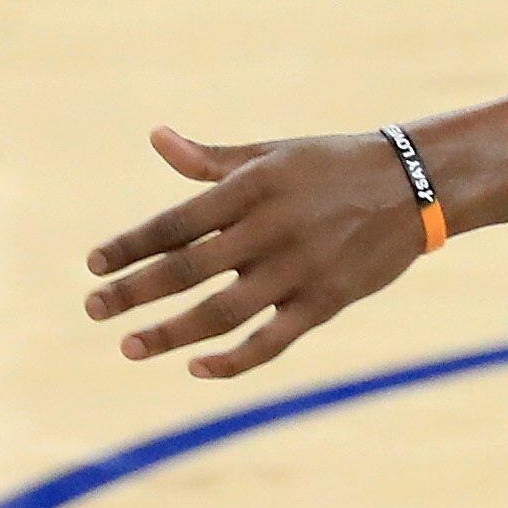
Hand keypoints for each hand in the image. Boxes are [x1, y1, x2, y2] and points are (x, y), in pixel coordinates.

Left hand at [83, 126, 431, 378]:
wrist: (415, 185)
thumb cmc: (330, 165)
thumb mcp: (271, 154)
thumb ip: (210, 161)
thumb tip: (156, 138)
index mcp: (251, 187)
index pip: (175, 222)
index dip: (130, 245)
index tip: (93, 264)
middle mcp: (269, 228)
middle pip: (187, 270)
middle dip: (133, 292)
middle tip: (92, 308)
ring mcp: (298, 269)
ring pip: (221, 312)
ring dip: (170, 333)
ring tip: (128, 347)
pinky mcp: (325, 302)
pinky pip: (271, 342)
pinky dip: (232, 360)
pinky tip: (196, 368)